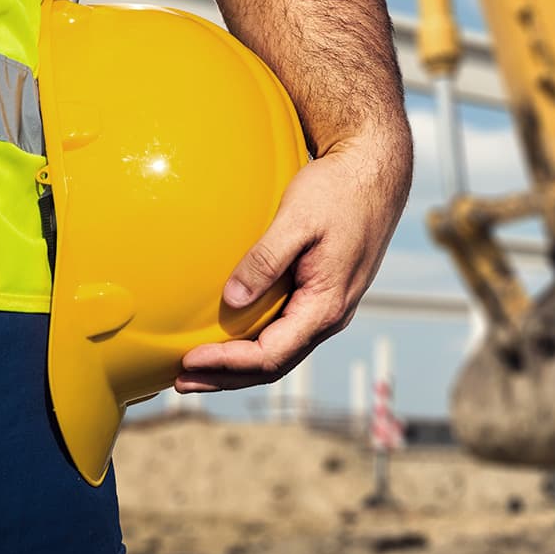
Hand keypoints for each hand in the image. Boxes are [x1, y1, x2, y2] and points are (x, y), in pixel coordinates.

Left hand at [175, 130, 411, 391]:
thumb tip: (230, 300)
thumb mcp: (298, 220)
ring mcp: (327, 306)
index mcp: (326, 305)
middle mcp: (329, 316)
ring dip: (237, 364)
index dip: (226, 364)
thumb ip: (265, 261)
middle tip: (181, 380)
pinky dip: (253, 341)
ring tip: (198, 367)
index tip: (188, 361)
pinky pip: (285, 330)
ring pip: (279, 351)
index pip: (270, 355)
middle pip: (274, 365)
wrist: (373, 173)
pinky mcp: (321, 292)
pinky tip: (230, 334)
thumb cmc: (338, 191)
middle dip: (226, 376)